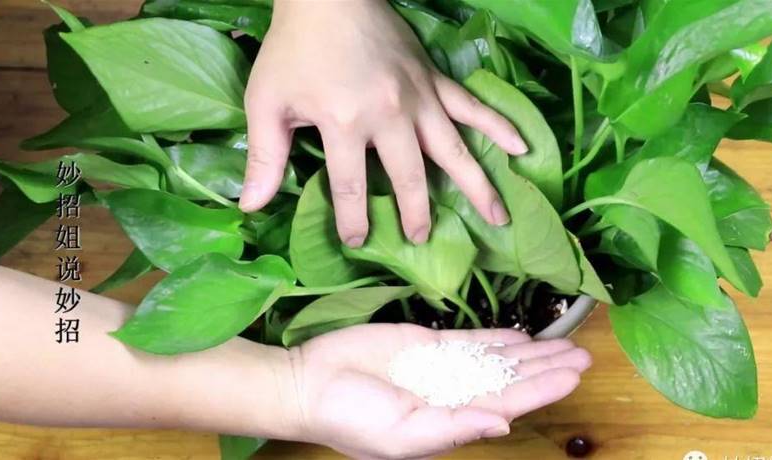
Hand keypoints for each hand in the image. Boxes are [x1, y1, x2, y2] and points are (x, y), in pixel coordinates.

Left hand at [240, 0, 527, 246]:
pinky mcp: (435, 81)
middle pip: (410, 178)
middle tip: (420, 240)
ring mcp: (420, 98)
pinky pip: (473, 107)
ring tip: (499, 218)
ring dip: (477, 186)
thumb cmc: (294, 49)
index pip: (352, 186)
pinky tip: (521, 150)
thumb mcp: (266, 101)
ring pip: (454, 150)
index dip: (353, 220)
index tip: (358, 243)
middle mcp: (390, 116)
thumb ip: (264, 156)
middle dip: (416, 214)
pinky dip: (499, 127)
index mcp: (346, 123)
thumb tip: (250, 206)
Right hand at [278, 324, 590, 458]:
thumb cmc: (352, 418)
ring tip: (566, 341)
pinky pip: (470, 339)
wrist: (310, 382)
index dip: (543, 390)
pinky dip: (496, 337)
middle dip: (548, 369)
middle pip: (511, 380)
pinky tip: (521, 335)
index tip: (575, 374)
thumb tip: (502, 424)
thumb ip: (454, 428)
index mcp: (452, 423)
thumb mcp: (403, 434)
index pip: (508, 404)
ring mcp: (442, 368)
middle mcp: (454, 396)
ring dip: (531, 351)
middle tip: (585, 353)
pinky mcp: (426, 344)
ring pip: (497, 358)